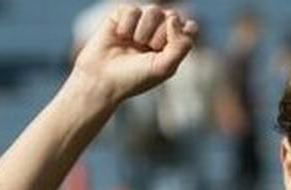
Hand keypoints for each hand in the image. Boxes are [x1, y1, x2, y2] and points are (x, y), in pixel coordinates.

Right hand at [72, 4, 197, 105]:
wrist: (101, 79)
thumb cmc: (134, 77)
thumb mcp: (164, 67)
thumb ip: (180, 45)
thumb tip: (173, 17)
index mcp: (173, 45)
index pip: (189, 27)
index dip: (181, 34)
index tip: (166, 49)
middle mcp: (159, 31)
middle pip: (173, 16)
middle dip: (159, 36)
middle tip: (147, 51)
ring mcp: (141, 22)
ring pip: (153, 10)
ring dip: (143, 32)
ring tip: (134, 44)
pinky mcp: (122, 15)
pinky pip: (132, 10)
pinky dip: (127, 26)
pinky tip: (120, 37)